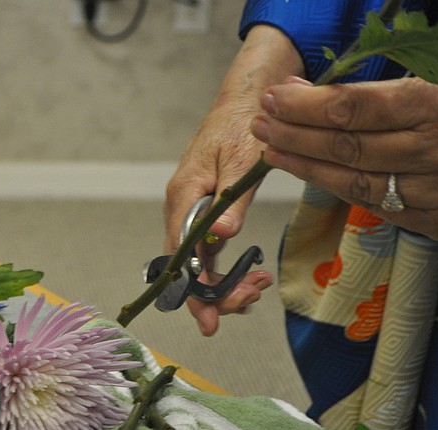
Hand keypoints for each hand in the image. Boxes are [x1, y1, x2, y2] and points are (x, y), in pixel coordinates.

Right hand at [163, 25, 298, 334]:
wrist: (246, 101)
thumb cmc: (241, 125)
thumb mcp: (241, 160)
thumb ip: (232, 201)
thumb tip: (222, 238)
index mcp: (184, 197)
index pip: (179, 257)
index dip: (192, 293)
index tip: (209, 321)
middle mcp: (182, 209)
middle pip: (187, 268)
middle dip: (216, 294)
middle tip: (251, 299)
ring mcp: (193, 214)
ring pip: (199, 264)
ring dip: (226, 284)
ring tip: (258, 287)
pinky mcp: (206, 215)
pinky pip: (210, 253)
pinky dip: (229, 270)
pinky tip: (252, 277)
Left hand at [252, 76, 437, 239]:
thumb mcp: (434, 80)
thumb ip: (373, 89)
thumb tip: (303, 90)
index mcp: (436, 107)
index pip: (352, 109)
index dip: (305, 105)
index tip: (275, 97)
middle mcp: (435, 152)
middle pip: (345, 146)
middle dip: (294, 134)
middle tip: (261, 123)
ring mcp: (436, 191)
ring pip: (353, 182)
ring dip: (304, 166)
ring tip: (272, 150)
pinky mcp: (436, 220)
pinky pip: (375, 205)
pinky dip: (338, 189)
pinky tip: (312, 174)